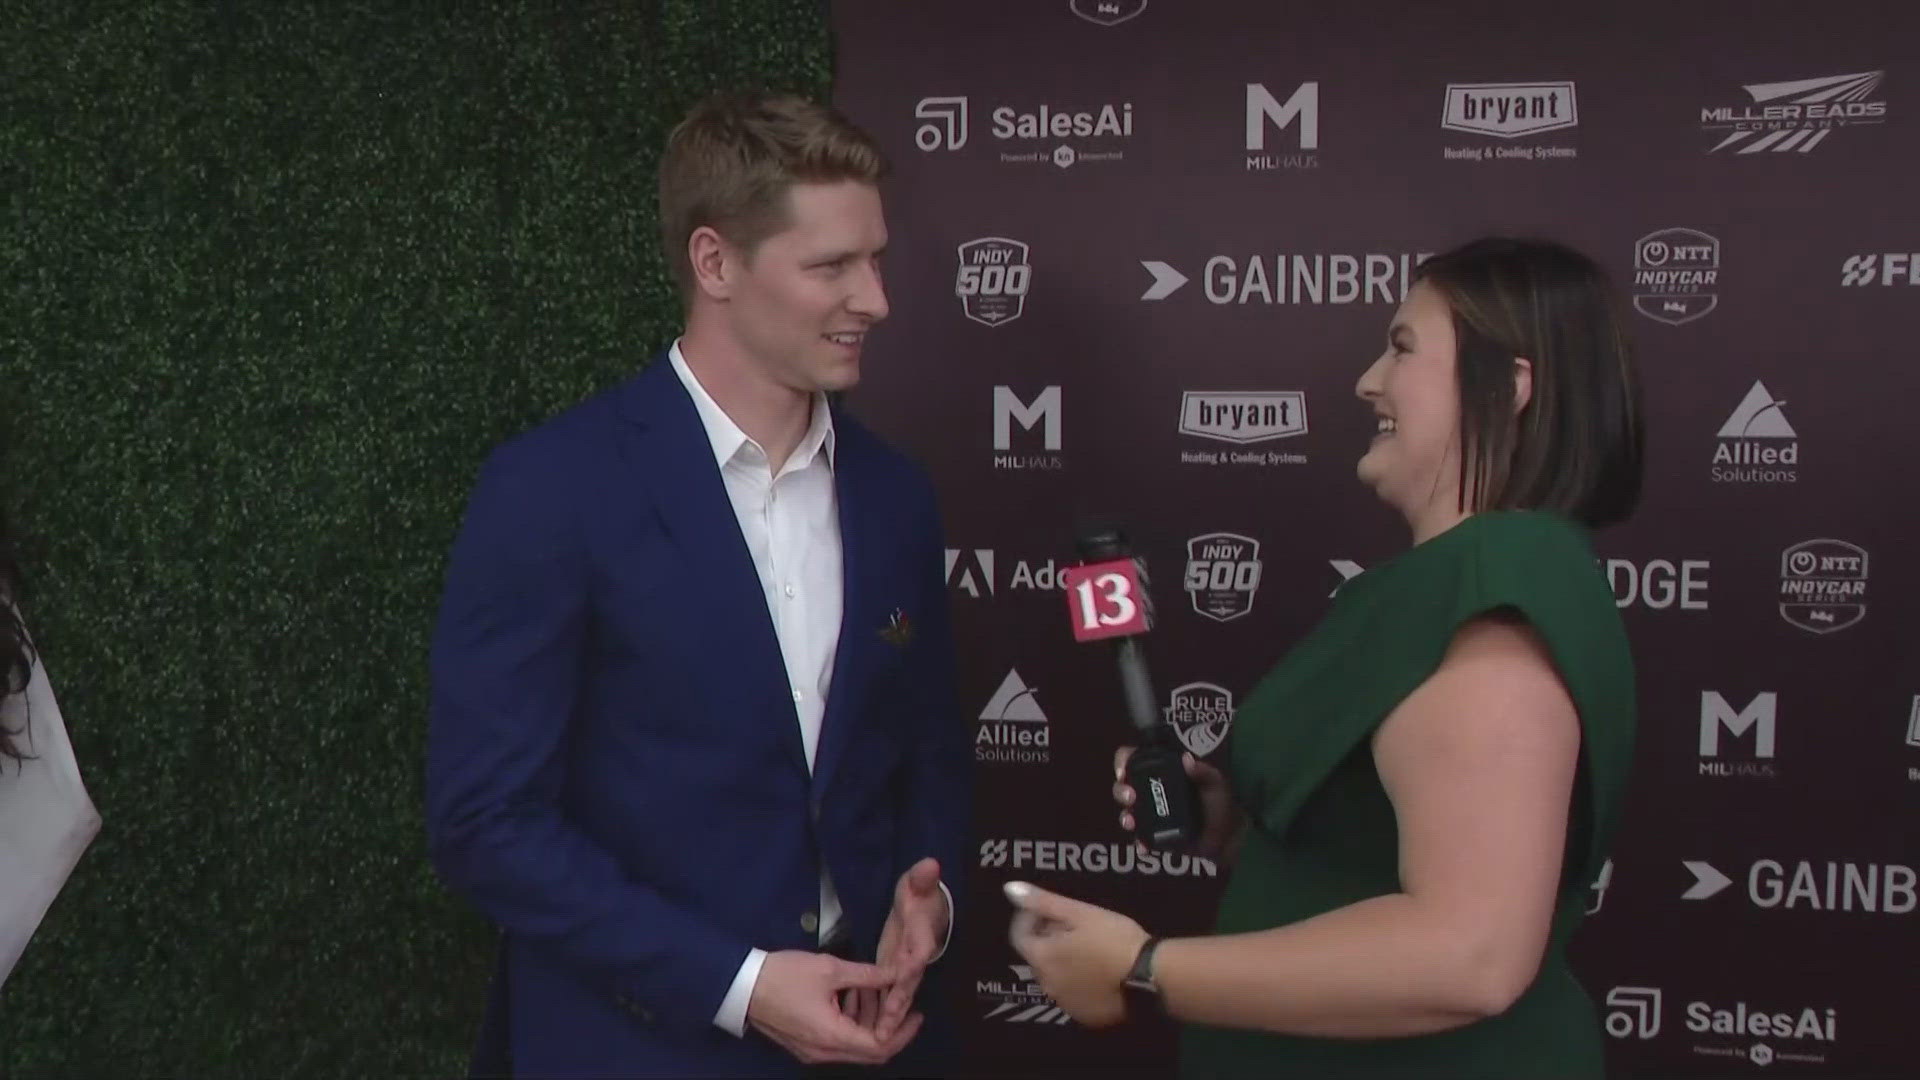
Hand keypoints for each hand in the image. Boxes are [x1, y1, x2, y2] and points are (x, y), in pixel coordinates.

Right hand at [747, 951, 921, 1065]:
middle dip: (889, 1026)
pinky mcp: (804, 1045)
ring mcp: (813, 1051)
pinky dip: (851, 1021)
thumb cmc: (785, 975)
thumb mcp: (830, 969)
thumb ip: (868, 975)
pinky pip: (838, 1041)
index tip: (916, 1012)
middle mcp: (825, 1052)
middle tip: (900, 1000)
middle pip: (870, 1052)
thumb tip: (898, 973)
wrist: (740, 985)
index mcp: (833, 1037)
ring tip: (872, 988)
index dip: (903, 1032)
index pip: (880, 1047)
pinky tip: (851, 993)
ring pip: (854, 1045)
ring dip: (869, 1020)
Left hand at [870, 857, 948, 1040]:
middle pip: (908, 985)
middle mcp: (917, 957)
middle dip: (897, 1005)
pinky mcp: (897, 973)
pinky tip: (864, 1019)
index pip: (918, 954)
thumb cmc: (921, 892)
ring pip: (898, 995)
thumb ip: (923, 877)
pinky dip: (879, 1008)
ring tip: (874, 1031)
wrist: (928, 906)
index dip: (910, 967)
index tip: (900, 980)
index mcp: (922, 936)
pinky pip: (888, 994)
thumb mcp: (918, 882)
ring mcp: (907, 968)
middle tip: (885, 1024)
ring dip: (887, 1013)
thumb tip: (930, 864)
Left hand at [1004, 880, 1148, 1028]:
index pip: (1019, 936)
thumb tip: (1010, 889)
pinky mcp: (1086, 1017)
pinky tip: (1099, 971)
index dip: (1029, 918)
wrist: (1149, 977)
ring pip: (1055, 977)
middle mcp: (1047, 985)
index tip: (1046, 908)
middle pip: (1038, 957)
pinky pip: (1073, 995)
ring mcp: (1066, 1004)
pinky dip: (1078, 982)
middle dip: (1048, 939)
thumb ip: (1044, 901)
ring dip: (1063, 962)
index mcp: (1042, 958)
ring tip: (1089, 947)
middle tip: (1073, 926)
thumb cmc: (1113, 939)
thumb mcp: (1080, 913)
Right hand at [1113, 746, 1240, 860]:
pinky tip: (1143, 846)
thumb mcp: (1215, 783)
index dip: (1122, 761)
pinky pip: (1140, 839)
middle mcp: (1150, 791)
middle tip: (1131, 797)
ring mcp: (1149, 815)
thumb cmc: (1219, 803)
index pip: (1132, 759)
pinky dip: (1139, 842)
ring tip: (1131, 822)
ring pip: (1126, 812)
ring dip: (1125, 817)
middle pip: (1122, 786)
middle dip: (1121, 791)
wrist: (1228, 836)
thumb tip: (1187, 759)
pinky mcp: (1153, 836)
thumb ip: (1203, 771)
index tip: (1124, 770)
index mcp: (1162, 772)